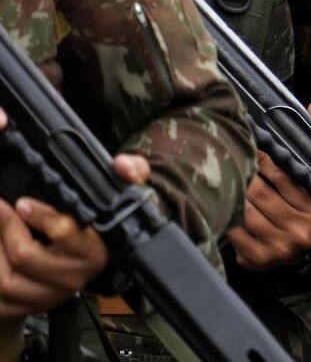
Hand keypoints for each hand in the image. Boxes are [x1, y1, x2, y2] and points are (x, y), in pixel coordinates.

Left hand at [0, 107, 144, 317]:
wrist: (94, 260)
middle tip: (1, 206)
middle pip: (27, 257)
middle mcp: (74, 277)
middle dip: (7, 228)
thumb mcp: (125, 194)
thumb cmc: (102, 225)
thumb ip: (132, 171)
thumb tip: (123, 165)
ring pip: (7, 280)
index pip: (66, 235)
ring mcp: (50, 296)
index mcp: (97, 250)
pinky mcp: (28, 308)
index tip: (23, 202)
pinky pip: (1, 302)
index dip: (42, 217)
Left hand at [230, 103, 310, 270]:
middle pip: (259, 192)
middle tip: (225, 157)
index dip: (262, 156)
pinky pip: (232, 229)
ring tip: (219, 176)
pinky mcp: (256, 258)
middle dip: (240, 173)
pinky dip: (224, 213)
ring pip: (243, 209)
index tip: (249, 145)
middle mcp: (300, 230)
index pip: (284, 174)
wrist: (291, 253)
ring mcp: (278, 247)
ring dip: (229, 191)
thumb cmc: (298, 207)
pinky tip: (219, 202)